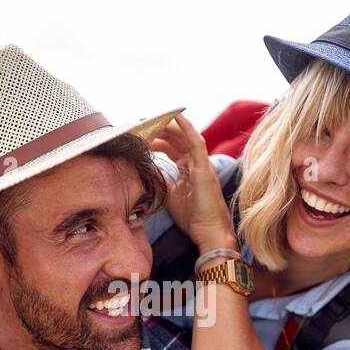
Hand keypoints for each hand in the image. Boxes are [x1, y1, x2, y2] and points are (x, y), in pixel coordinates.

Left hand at [150, 113, 236, 250]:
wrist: (208, 232)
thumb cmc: (193, 217)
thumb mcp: (169, 196)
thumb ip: (160, 181)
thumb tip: (145, 170)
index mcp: (188, 169)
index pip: (172, 148)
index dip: (157, 140)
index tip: (141, 137)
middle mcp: (196, 163)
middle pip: (177, 140)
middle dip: (160, 131)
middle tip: (142, 125)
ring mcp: (201, 164)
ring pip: (185, 137)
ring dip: (169, 127)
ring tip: (153, 121)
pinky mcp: (205, 168)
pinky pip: (196, 142)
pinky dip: (187, 128)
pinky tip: (176, 117)